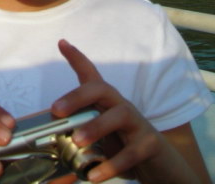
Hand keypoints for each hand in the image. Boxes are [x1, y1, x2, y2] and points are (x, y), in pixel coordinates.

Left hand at [51, 40, 205, 182]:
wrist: (161, 165)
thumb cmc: (124, 145)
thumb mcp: (101, 132)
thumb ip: (80, 128)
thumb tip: (52, 132)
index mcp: (107, 102)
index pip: (92, 75)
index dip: (77, 58)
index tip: (62, 43)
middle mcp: (122, 106)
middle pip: (101, 89)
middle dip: (78, 96)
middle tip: (57, 110)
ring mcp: (138, 123)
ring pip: (119, 115)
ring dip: (96, 127)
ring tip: (77, 141)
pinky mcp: (150, 144)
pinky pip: (131, 152)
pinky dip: (112, 165)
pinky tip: (94, 176)